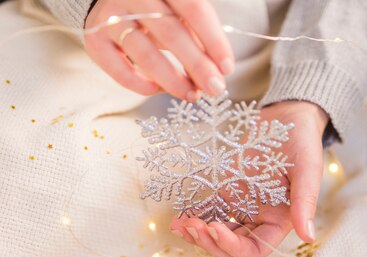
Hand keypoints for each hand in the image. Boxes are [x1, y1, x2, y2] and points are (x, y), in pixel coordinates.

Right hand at [84, 0, 234, 99]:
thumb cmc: (160, 6)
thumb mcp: (182, 9)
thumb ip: (199, 32)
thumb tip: (218, 70)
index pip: (194, 9)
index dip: (213, 41)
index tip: (227, 68)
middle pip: (170, 33)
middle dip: (197, 66)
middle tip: (215, 89)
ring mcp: (110, 16)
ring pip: (144, 55)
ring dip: (173, 80)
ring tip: (192, 94)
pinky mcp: (95, 39)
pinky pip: (118, 69)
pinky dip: (141, 85)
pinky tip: (159, 90)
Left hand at [170, 101, 328, 256]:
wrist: (288, 119)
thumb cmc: (302, 141)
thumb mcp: (308, 169)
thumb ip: (306, 202)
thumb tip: (308, 236)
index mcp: (280, 221)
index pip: (255, 250)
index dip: (234, 247)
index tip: (216, 228)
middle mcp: (260, 219)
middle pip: (232, 248)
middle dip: (210, 242)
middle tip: (193, 226)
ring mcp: (242, 207)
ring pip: (217, 234)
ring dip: (199, 235)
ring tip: (180, 225)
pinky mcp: (228, 192)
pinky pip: (210, 212)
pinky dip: (195, 217)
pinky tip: (179, 217)